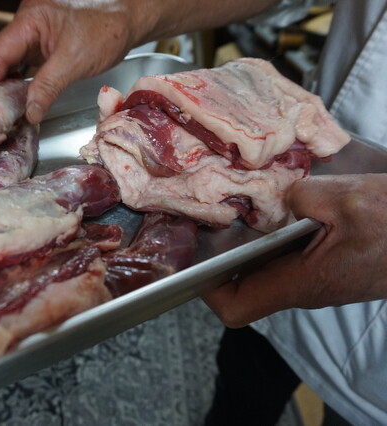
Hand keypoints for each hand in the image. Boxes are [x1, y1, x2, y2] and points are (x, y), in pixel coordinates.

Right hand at [0, 0, 150, 123]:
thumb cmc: (106, 29)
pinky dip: (23, 78)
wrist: (130, 17)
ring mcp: (37, 32)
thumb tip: (29, 112)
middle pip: (1, 55)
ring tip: (9, 108)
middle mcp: (28, 22)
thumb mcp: (74, 61)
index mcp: (30, 18)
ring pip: (13, 59)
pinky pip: (26, 60)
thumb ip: (47, 86)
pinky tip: (24, 95)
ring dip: (10, 82)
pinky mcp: (46, 42)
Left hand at [202, 173, 386, 327]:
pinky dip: (273, 237)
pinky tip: (274, 208)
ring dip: (247, 245)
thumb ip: (300, 197)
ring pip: (264, 271)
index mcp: (302, 282)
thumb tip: (277, 197)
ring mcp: (316, 277)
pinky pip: (287, 257)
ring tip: (234, 209)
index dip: (206, 289)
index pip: (236, 307)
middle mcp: (304, 287)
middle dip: (221, 258)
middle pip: (244, 287)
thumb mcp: (347, 200)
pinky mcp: (329, 264)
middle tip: (208, 221)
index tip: (193, 259)